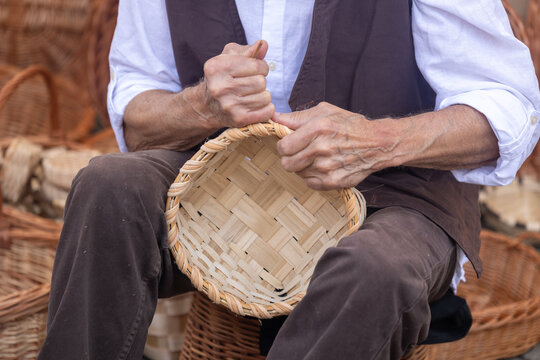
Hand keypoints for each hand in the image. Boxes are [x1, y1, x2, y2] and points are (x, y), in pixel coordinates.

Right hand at [203, 40, 274, 127]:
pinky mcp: (238, 119)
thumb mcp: (229, 58)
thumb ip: (248, 51)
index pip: (256, 65)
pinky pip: (267, 111)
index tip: (255, 70)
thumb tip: (264, 45)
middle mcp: (220, 87)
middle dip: (261, 81)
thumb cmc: (222, 77)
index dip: (261, 67)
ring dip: (263, 95)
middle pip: (261, 82)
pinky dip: (267, 109)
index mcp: (217, 67)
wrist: (207, 105)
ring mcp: (229, 105)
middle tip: (252, 84)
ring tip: (252, 95)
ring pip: (265, 97)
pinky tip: (256, 106)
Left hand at [273, 102, 399, 189]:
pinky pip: (309, 183)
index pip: (283, 146)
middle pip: (287, 163)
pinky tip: (324, 166)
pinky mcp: (333, 182)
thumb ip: (296, 117)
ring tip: (317, 157)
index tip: (290, 143)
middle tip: (301, 152)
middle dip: (290, 158)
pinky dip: (313, 176)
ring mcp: (327, 168)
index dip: (284, 145)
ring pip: (298, 173)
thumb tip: (273, 118)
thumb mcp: (323, 112)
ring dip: (303, 166)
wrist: (377, 143)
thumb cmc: (348, 125)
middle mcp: (322, 149)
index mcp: (318, 129)